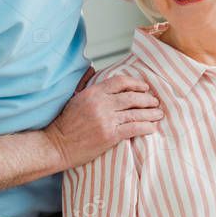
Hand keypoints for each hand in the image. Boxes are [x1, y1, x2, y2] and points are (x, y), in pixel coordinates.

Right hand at [43, 74, 162, 168]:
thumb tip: (94, 70)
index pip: (120, 82)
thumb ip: (87, 85)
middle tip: (155, 102)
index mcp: (93, 93)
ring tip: (159, 114)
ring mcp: (106, 119)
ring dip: (151, 113)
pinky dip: (146, 127)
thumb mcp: (75, 99)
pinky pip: (133, 128)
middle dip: (147, 99)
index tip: (145, 87)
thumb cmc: (64, 124)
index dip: (136, 83)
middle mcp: (101, 104)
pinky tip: (152, 128)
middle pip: (132, 97)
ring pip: (135, 112)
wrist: (56, 145)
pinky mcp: (110, 135)